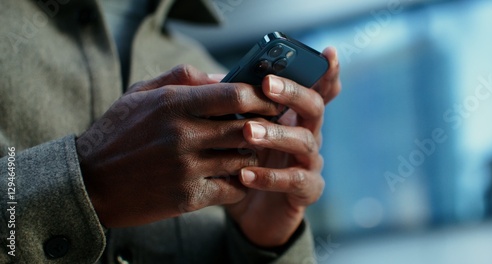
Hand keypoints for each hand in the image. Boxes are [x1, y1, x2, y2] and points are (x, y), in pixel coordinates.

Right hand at [76, 65, 284, 227]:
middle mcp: (183, 135)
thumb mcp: (140, 94)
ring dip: (249, 155)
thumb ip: (182, 78)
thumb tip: (222, 77)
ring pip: (243, 159)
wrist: (89, 183)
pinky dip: (238, 182)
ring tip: (245, 151)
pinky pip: (232, 189)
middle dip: (261, 127)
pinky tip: (232, 177)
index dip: (259, 97)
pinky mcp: (188, 197)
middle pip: (246, 127)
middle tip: (265, 128)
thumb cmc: (116, 134)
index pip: (234, 94)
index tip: (267, 101)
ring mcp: (187, 168)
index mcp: (173, 104)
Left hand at [225, 47, 340, 246]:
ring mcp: (309, 163)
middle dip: (293, 93)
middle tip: (267, 84)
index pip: (316, 89)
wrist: (248, 211)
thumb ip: (235, 109)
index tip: (327, 52)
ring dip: (276, 134)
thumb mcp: (237, 132)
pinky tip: (245, 174)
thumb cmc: (243, 162)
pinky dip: (269, 177)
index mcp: (294, 116)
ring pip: (304, 142)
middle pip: (314, 107)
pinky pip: (295, 181)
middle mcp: (308, 134)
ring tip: (248, 132)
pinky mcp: (306, 191)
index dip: (326, 72)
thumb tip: (216, 80)